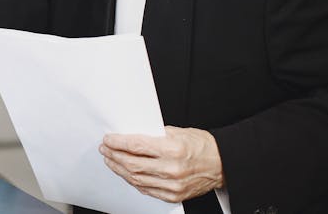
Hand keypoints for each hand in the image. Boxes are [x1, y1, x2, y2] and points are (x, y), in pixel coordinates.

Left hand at [100, 127, 223, 202]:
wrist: (222, 164)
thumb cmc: (202, 146)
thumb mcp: (178, 132)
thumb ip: (154, 135)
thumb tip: (130, 136)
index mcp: (173, 149)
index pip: (136, 146)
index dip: (118, 143)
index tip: (108, 139)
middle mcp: (172, 169)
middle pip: (132, 164)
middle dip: (114, 155)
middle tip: (105, 149)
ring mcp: (172, 185)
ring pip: (136, 179)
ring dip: (119, 169)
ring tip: (111, 160)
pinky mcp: (173, 196)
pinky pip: (146, 189)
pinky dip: (133, 181)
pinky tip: (126, 173)